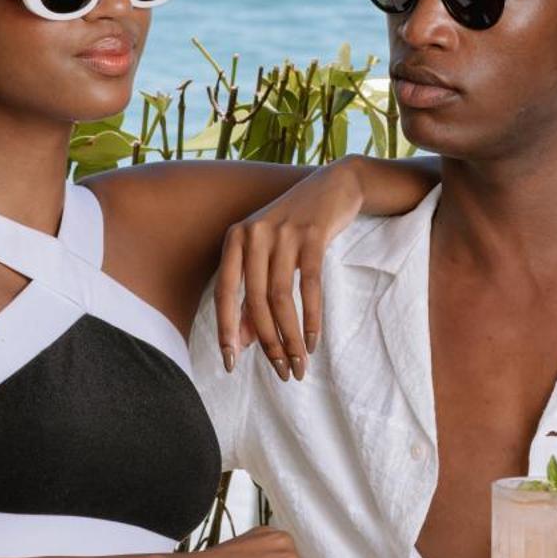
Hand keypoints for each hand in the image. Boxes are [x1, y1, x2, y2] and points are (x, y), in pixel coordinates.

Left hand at [213, 160, 368, 381]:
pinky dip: (311, 318)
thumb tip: (242, 342)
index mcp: (235, 239)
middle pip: (255, 300)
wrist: (333, 186)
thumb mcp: (267, 255)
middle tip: (281, 371)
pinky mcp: (313, 235)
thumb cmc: (294, 227)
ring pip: (281, 298)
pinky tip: (313, 341)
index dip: (226, 330)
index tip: (231, 363)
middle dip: (267, 342)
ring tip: (299, 364)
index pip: (223, 292)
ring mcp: (283, 233)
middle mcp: (254, 234)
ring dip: (290, 337)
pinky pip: (310, 286)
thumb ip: (251, 295)